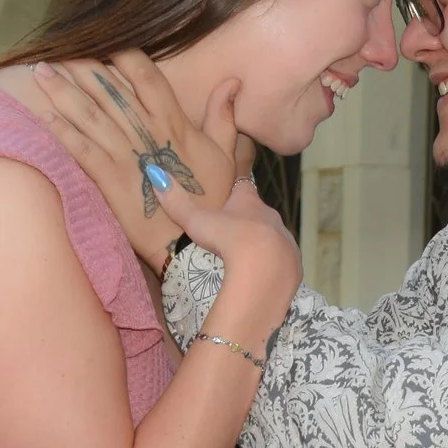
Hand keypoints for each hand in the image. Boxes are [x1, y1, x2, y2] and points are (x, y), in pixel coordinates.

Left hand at [30, 52, 243, 270]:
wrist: (196, 243)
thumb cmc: (213, 199)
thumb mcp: (227, 155)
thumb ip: (224, 115)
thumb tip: (232, 81)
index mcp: (174, 122)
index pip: (146, 76)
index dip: (123, 55)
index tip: (104, 40)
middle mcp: (147, 132)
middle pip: (111, 89)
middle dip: (83, 66)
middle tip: (59, 49)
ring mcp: (127, 155)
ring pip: (91, 114)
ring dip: (63, 92)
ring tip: (41, 73)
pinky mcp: (110, 180)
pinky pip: (82, 150)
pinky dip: (62, 132)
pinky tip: (43, 116)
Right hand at [168, 173, 301, 345]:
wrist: (265, 271)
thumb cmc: (230, 238)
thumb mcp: (198, 221)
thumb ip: (176, 201)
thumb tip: (154, 171)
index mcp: (250, 202)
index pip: (244, 186)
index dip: (236, 187)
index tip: (229, 190)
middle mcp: (271, 217)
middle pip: (259, 214)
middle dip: (247, 220)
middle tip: (230, 230)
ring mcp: (285, 241)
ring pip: (272, 238)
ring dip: (261, 244)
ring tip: (244, 257)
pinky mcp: (293, 265)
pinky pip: (282, 263)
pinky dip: (272, 266)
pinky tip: (260, 276)